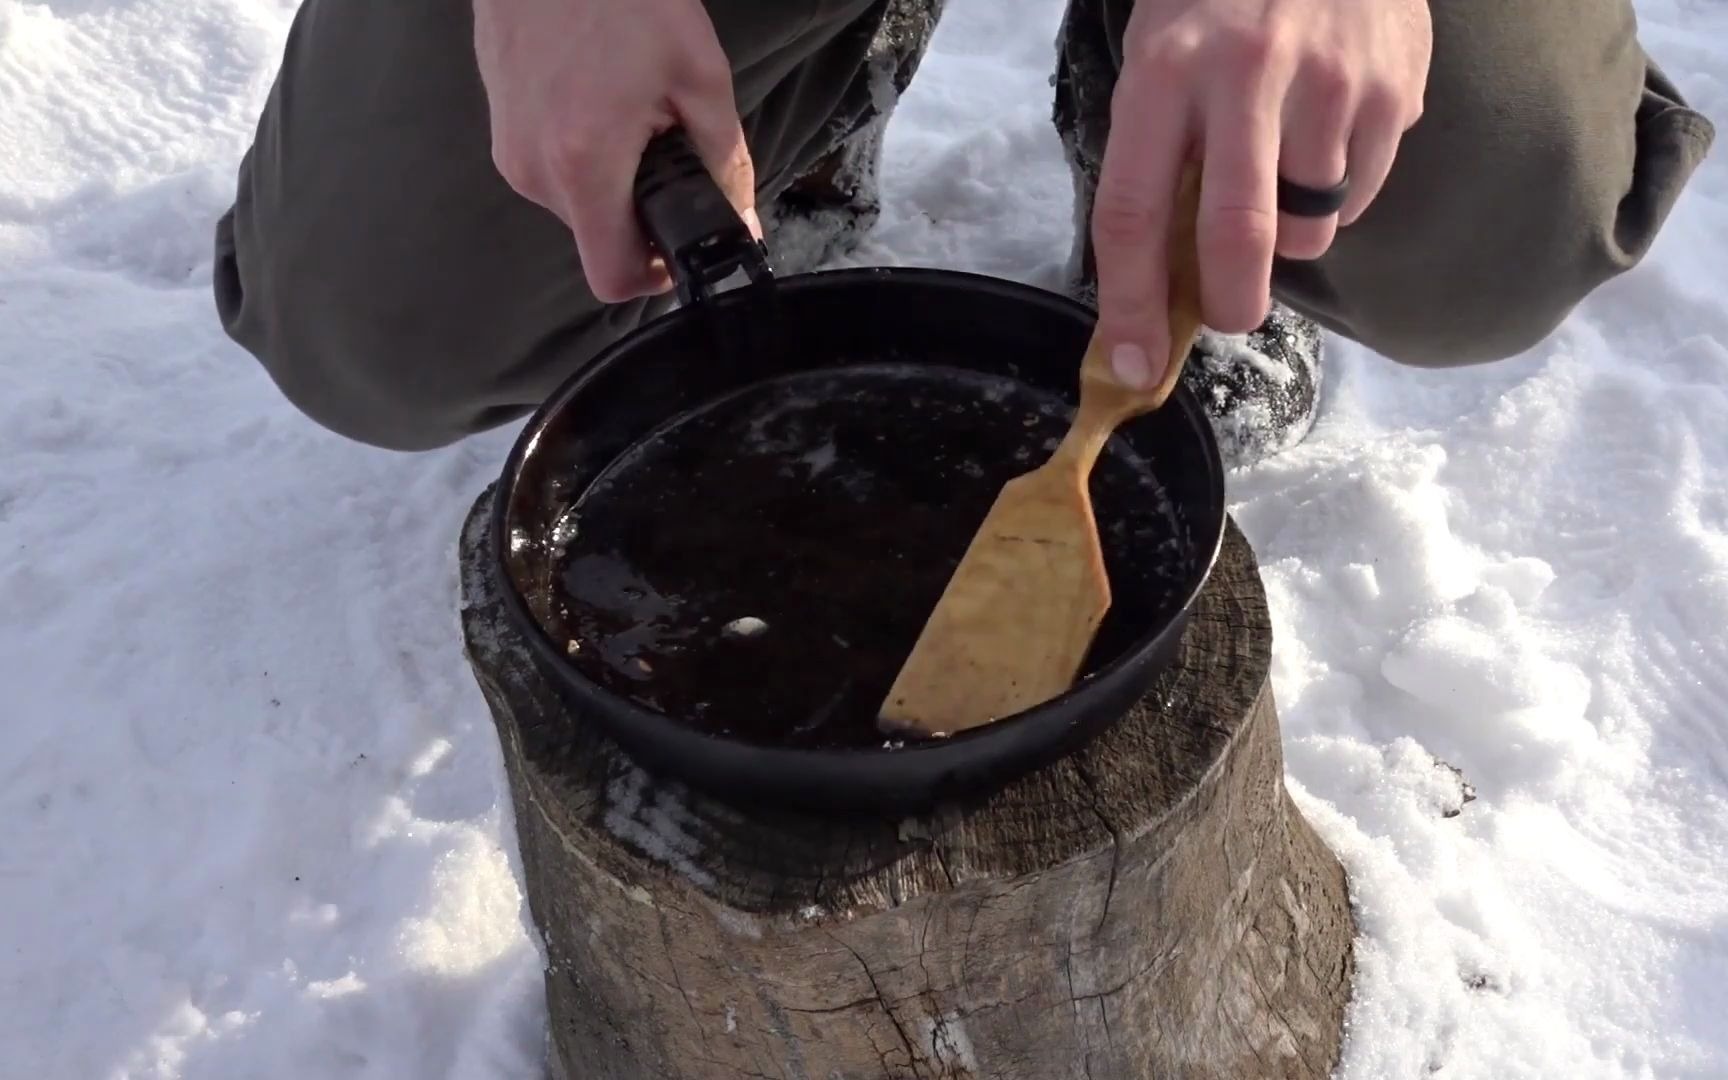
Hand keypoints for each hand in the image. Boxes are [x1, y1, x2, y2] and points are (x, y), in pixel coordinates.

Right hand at [473, 0, 759, 301]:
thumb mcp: (699, 76)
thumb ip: (725, 162)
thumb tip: (742, 221)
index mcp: (583, 165)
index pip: (612, 278)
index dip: (656, 276)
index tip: (682, 240)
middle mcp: (533, 169)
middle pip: (598, 236)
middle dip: (641, 206)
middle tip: (667, 139)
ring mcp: (508, 149)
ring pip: (577, 201)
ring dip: (614, 174)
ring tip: (632, 106)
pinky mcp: (499, 127)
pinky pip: (552, 166)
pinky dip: (586, 149)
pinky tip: (602, 94)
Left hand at [1090, 0, 1430, 388]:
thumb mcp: (1162, 56)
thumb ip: (1158, 160)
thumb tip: (1158, 288)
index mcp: (1164, 71)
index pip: (1133, 212)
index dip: (1129, 305)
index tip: (1131, 365)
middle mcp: (1246, 74)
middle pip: (1238, 237)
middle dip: (1232, 306)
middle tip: (1230, 315)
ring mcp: (1329, 80)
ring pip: (1310, 228)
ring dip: (1292, 236)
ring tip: (1283, 173)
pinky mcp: (1394, 86)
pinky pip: (1362, 194)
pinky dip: (1341, 193)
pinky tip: (1328, 134)